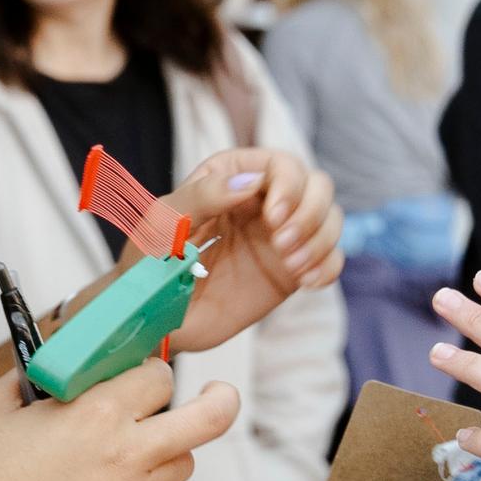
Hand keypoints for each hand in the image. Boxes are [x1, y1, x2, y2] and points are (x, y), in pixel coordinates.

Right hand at [0, 362, 239, 480]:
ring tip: (116, 463)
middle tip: (219, 396)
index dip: (149, 374)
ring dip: (160, 457)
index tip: (141, 379)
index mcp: (97, 413)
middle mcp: (126, 456)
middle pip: (208, 420)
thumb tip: (57, 365)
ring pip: (179, 468)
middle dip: (220, 401)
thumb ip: (36, 379)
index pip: (158, 377)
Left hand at [164, 147, 340, 353]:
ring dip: (321, 240)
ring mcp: (280, 237)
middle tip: (283, 244)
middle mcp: (263, 201)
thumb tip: (251, 181)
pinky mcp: (289, 271)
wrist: (152, 316)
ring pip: (331, 220)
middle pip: (319, 186)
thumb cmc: (149, 260)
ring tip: (291, 266)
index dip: (289, 185)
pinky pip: (329, 260)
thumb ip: (204, 195)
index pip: (283, 164)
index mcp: (232, 176)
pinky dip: (327, 267)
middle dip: (311, 212)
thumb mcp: (165, 221)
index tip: (274, 216)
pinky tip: (306, 282)